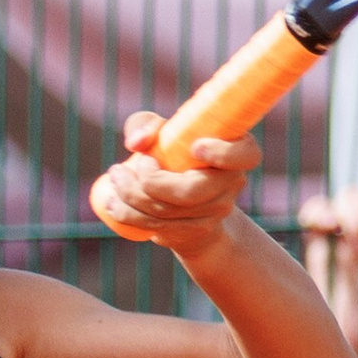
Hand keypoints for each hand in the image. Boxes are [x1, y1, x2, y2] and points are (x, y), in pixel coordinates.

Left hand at [89, 113, 259, 249]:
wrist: (186, 202)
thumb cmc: (176, 155)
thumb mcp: (165, 132)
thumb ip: (147, 125)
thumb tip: (137, 144)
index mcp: (237, 152)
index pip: (245, 155)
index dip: (223, 154)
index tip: (195, 147)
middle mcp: (232, 185)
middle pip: (191, 191)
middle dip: (150, 181)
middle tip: (128, 166)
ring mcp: (216, 213)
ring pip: (168, 212)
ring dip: (131, 197)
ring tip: (114, 178)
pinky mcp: (196, 232)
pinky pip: (159, 227)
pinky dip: (130, 215)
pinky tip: (112, 204)